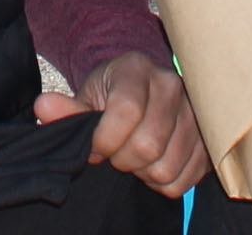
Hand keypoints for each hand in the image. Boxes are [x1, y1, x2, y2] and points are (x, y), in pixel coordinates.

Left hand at [35, 52, 208, 197]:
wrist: (144, 91)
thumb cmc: (111, 94)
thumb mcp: (87, 95)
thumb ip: (67, 108)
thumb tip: (43, 108)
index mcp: (137, 69)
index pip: (126, 112)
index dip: (105, 140)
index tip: (95, 147)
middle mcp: (172, 86)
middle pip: (148, 145)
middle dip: (122, 160)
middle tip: (115, 155)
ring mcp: (195, 113)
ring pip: (167, 167)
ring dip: (143, 174)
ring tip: (134, 159)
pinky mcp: (208, 140)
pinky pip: (185, 180)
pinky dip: (164, 183)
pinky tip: (153, 165)